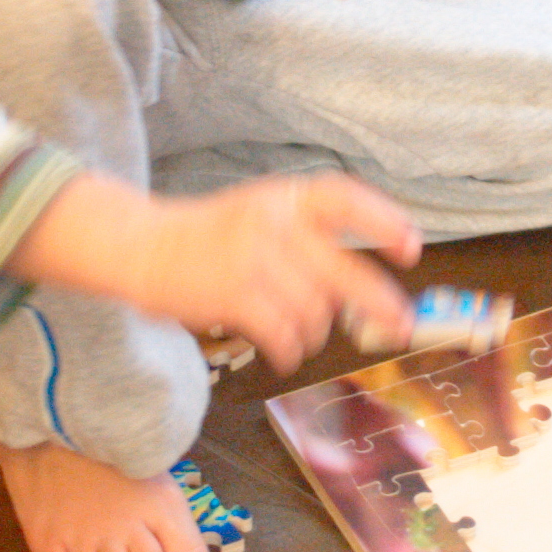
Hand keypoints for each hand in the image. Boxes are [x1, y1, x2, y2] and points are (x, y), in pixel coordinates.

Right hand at [13, 170, 421, 370]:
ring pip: (315, 314)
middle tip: (399, 326)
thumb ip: (308, 235)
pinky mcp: (234, 295)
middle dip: (380, 303)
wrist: (141, 246)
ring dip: (313, 334)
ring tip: (297, 335)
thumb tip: (365, 288)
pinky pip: (284, 335)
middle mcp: (275, 223)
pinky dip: (289, 352)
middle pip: (346, 272)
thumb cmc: (208, 236)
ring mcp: (254, 259)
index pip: (346, 199)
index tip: (411, 249)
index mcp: (285, 197)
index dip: (385, 222)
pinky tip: (282, 354)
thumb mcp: (261, 211)